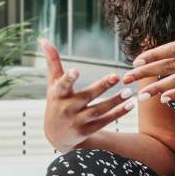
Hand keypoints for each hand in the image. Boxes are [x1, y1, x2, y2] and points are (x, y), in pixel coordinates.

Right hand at [40, 38, 135, 153]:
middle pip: (86, 96)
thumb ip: (52, 62)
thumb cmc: (56, 102)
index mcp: (58, 95)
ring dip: (115, 101)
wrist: (56, 136)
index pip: (63, 85)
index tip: (76, 71)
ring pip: (99, 110)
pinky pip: (105, 121)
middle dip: (101, 87)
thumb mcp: (52, 84)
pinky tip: (131, 104)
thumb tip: (43, 39)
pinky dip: (118, 113)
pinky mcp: (87, 131)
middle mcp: (67, 108)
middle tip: (116, 76)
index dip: (69, 79)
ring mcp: (77, 121)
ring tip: (129, 92)